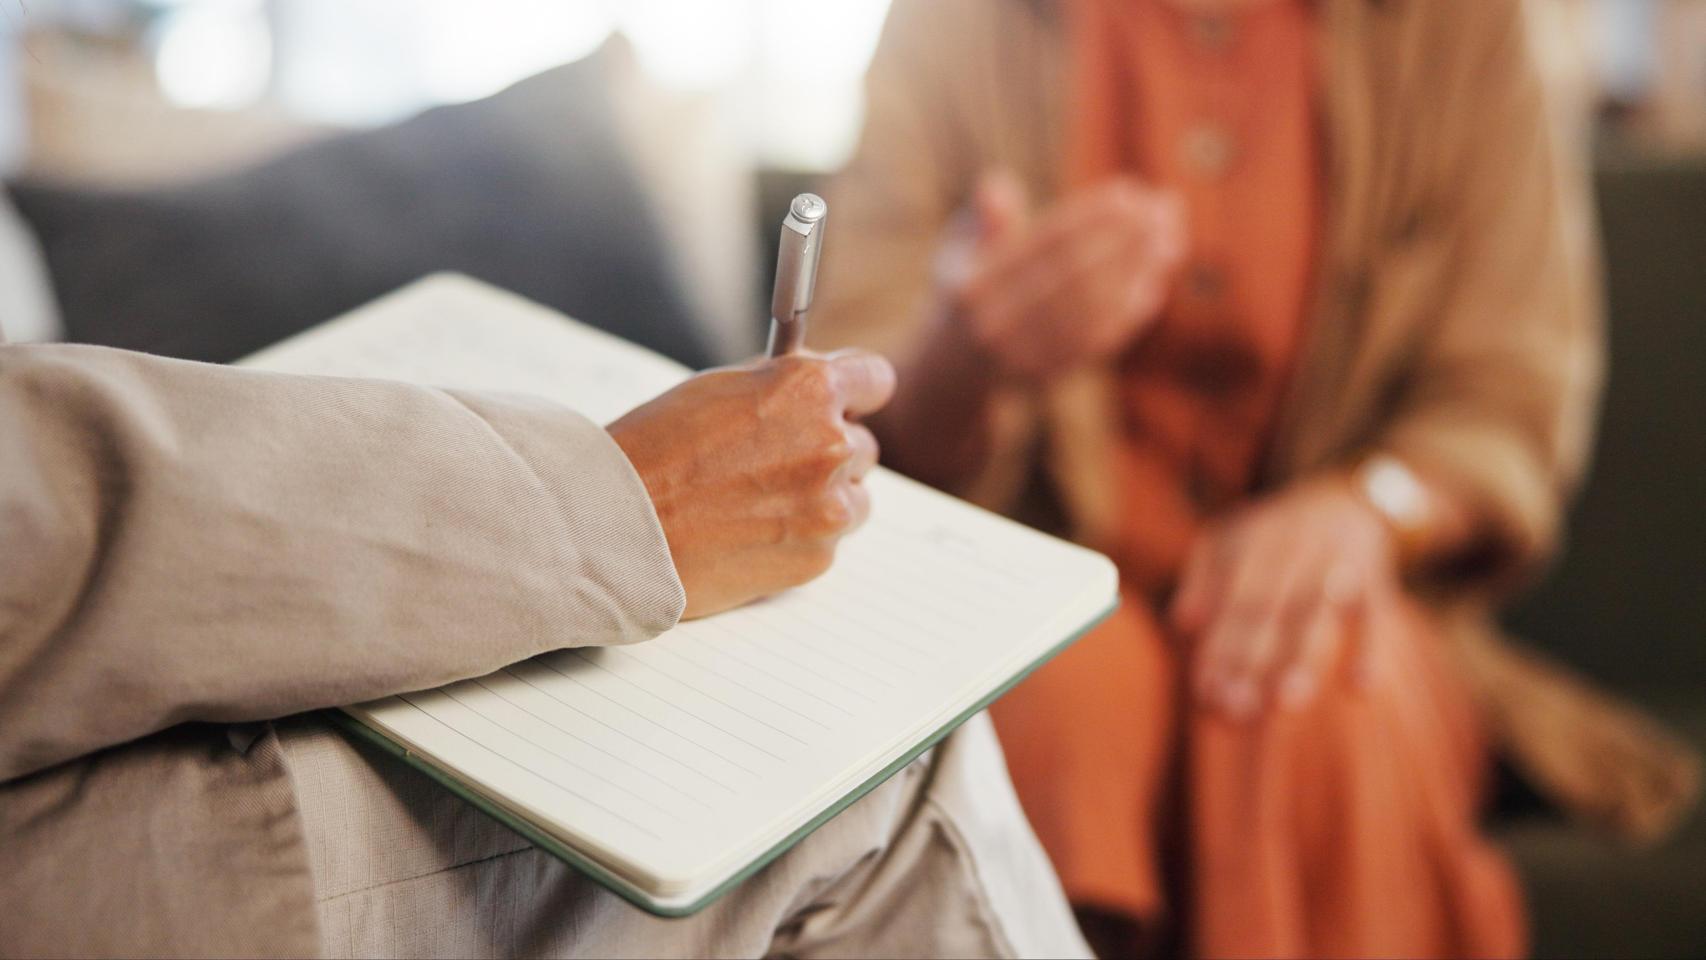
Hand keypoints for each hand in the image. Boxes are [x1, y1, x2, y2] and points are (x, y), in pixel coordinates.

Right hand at [607, 351, 894, 618]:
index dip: (857, 393)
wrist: (618, 527)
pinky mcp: (817, 558)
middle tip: (780, 463)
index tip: (850, 402)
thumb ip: (779, 387)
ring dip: (821, 499)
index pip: (875, 380)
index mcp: (810, 389)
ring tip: (760, 504)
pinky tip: (750, 533)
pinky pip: (826, 542)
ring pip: (853, 499)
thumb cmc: (653, 452)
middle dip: (828, 452)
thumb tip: (812, 390)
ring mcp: (828, 507)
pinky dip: (798, 539)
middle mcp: (831, 445)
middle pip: (862, 445)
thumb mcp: (719, 388)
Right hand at [944, 170, 1185, 379]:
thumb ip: (982, 218)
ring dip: (1139, 272)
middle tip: (1165, 208)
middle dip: (1127, 239)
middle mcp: (994, 326)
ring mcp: (1023, 358)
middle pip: (1075, 276)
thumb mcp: (959, 249)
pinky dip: (1131, 311)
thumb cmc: (966, 288)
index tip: (1130, 191)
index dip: (1090, 216)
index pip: (1043, 244)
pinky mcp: (1049, 379)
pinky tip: (1155, 280)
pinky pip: (1099, 342)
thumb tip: (996, 185)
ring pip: (1094, 310)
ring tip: (1171, 240)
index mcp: (971, 286)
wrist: (952, 369)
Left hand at [1170, 477, 1401, 717]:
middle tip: (1234, 709)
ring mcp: (1338, 562)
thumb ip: (1202, 577)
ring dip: (1302, 659)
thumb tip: (1181, 624)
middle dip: (1250, 660)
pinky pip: (1376, 615)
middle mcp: (1294, 549)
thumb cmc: (1275, 531)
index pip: (1232, 600)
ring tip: (1286, 703)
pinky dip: (1370, 649)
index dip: (1219, 646)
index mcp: (1255, 541)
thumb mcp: (1231, 536)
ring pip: (1317, 615)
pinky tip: (1360, 689)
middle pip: (1269, 611)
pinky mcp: (1377, 577)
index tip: (1205, 692)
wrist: (1347, 495)